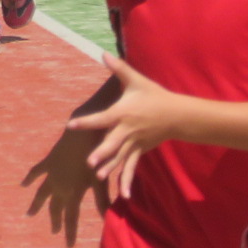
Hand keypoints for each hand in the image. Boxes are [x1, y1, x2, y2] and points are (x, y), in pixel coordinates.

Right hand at [21, 122, 107, 245]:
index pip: (71, 219)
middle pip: (55, 208)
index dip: (70, 233)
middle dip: (55, 221)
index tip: (68, 246)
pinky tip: (23, 184)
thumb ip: (103, 200)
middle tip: (54, 231)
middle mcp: (59, 187)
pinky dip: (30, 178)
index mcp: (73, 193)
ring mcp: (52, 175)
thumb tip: (108, 218)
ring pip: (42, 194)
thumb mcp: (101, 180)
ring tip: (29, 214)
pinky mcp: (48, 162)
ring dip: (36, 205)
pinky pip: (36, 172)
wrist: (84, 133)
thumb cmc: (98, 156)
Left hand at [64, 52, 188, 200]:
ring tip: (98, 176)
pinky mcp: (140, 151)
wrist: (176, 114)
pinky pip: (132, 167)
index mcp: (122, 113)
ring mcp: (134, 143)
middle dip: (101, 153)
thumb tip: (102, 53)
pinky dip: (127, 180)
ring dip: (110, 167)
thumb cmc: (154, 95)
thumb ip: (118, 68)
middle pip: (112, 143)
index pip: (101, 118)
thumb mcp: (136, 81)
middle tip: (89, 162)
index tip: (71, 125)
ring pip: (120, 157)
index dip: (86, 122)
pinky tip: (123, 195)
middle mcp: (127, 130)